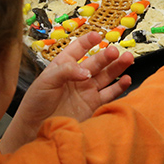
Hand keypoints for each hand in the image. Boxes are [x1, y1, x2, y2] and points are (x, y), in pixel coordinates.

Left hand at [1, 32, 133, 151]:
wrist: (36, 128)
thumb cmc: (36, 102)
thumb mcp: (46, 80)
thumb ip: (66, 71)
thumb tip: (86, 72)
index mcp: (64, 65)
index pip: (78, 49)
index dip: (87, 41)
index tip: (96, 35)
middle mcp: (78, 75)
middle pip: (96, 62)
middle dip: (106, 55)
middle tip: (114, 51)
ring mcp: (87, 89)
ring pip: (106, 75)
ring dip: (117, 67)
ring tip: (127, 59)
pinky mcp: (93, 104)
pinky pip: (109, 94)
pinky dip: (119, 87)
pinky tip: (127, 80)